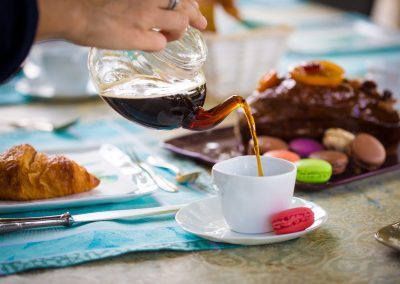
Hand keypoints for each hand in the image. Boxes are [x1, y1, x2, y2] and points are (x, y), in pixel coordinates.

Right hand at [36, 0, 206, 50]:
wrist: (73, 12)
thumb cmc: (91, 3)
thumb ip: (138, 1)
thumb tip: (150, 8)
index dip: (189, 2)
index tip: (194, 7)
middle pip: (184, 5)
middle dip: (195, 16)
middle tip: (201, 24)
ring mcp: (145, 16)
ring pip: (179, 23)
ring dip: (178, 32)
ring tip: (168, 35)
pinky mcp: (138, 35)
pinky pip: (160, 43)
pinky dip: (158, 44)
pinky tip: (149, 44)